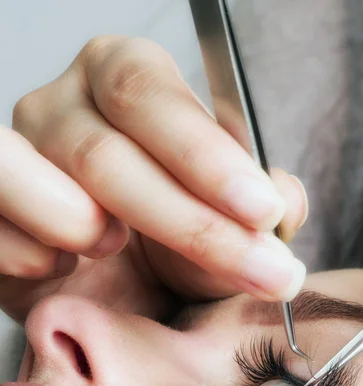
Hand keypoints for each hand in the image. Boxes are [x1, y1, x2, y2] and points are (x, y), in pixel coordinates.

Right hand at [1, 36, 307, 322]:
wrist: (118, 282)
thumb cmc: (173, 238)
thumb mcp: (229, 217)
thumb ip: (264, 204)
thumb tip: (287, 202)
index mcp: (126, 78)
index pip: (153, 96)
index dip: (207, 158)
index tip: (262, 212)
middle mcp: (64, 104)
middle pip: (105, 151)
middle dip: (188, 224)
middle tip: (256, 270)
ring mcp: (13, 150)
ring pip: (21, 172)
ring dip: (82, 227)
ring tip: (116, 248)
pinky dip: (33, 255)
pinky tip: (68, 267)